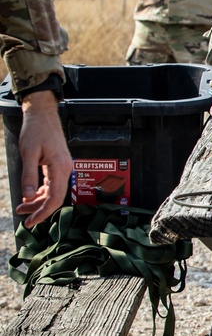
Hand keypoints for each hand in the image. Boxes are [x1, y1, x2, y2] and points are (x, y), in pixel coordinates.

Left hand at [16, 89, 71, 227]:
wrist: (42, 114)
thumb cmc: (36, 130)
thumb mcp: (28, 153)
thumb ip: (29, 176)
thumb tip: (28, 198)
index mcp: (60, 168)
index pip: (54, 198)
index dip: (43, 213)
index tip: (31, 221)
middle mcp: (65, 169)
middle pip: (54, 198)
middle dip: (38, 209)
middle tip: (23, 216)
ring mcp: (62, 167)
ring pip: (53, 192)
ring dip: (38, 201)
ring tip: (22, 207)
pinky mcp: (58, 165)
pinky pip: (52, 184)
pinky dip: (41, 192)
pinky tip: (31, 195)